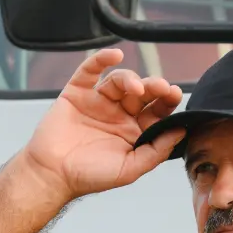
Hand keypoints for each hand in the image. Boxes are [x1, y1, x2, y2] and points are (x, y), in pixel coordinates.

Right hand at [16, 48, 184, 203]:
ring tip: (135, 88)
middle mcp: (117, 114)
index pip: (156, 111)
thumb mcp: (129, 169)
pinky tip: (115, 56)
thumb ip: (156, 151)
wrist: (52, 175)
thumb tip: (180, 131)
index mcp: (133, 132)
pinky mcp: (77, 93)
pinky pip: (90, 70)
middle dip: (154, 87)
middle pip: (142, 93)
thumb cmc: (88, 176)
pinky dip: (101, 60)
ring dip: (130, 79)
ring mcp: (97, 102)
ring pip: (119, 80)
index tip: (174, 94)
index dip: (167, 101)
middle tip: (161, 87)